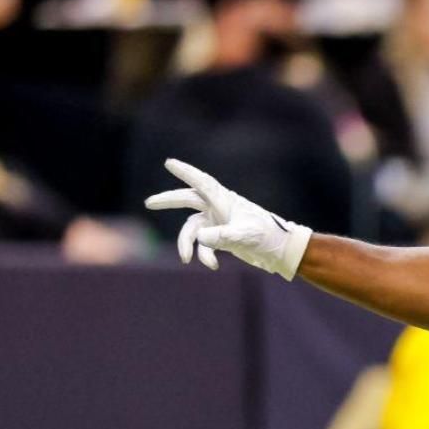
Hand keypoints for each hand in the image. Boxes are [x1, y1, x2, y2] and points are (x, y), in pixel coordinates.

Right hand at [143, 158, 310, 278]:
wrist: (279, 251)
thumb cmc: (266, 237)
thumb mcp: (245, 235)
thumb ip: (223, 236)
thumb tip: (200, 238)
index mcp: (225, 200)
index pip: (202, 183)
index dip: (186, 172)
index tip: (169, 162)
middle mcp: (219, 208)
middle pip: (188, 200)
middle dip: (168, 201)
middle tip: (149, 203)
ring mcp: (218, 222)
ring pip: (191, 229)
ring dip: (186, 244)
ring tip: (185, 259)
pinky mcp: (220, 237)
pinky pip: (203, 245)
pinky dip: (204, 255)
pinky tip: (212, 266)